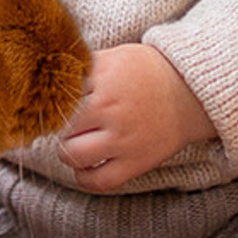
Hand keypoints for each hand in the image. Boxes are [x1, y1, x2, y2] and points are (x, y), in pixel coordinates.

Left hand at [57, 43, 216, 191]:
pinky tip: (84, 165)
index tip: (48, 103)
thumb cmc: (146, 72)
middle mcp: (111, 110)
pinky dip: (84, 177)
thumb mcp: (114, 57)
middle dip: (56, 125)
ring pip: (73, 154)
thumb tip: (47, 76)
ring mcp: (124, 139)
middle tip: (62, 123)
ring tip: (72, 143)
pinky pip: (98, 180)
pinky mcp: (136, 162)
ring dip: (66, 150)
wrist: (190, 92)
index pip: (58, 95)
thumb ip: (82, 67)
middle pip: (61, 125)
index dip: (48, 100)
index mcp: (104, 80)